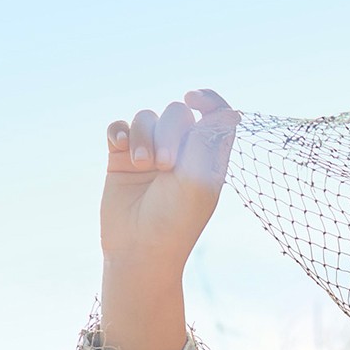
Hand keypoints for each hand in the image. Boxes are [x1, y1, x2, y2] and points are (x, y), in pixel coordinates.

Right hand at [101, 90, 237, 276]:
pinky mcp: (122, 158)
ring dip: (142, 136)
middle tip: (165, 166)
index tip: (193, 100)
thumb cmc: (174, 221)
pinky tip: (119, 146)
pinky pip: (119, 127)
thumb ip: (208, 142)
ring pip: (146, 118)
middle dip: (169, 131)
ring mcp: (150, 154)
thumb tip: (231, 112)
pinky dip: (119, 131)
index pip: (215, 117)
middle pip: (177, 114)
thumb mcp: (197, 181)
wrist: (138, 250)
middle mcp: (181, 154)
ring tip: (142, 165)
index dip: (208, 101)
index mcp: (207, 160)